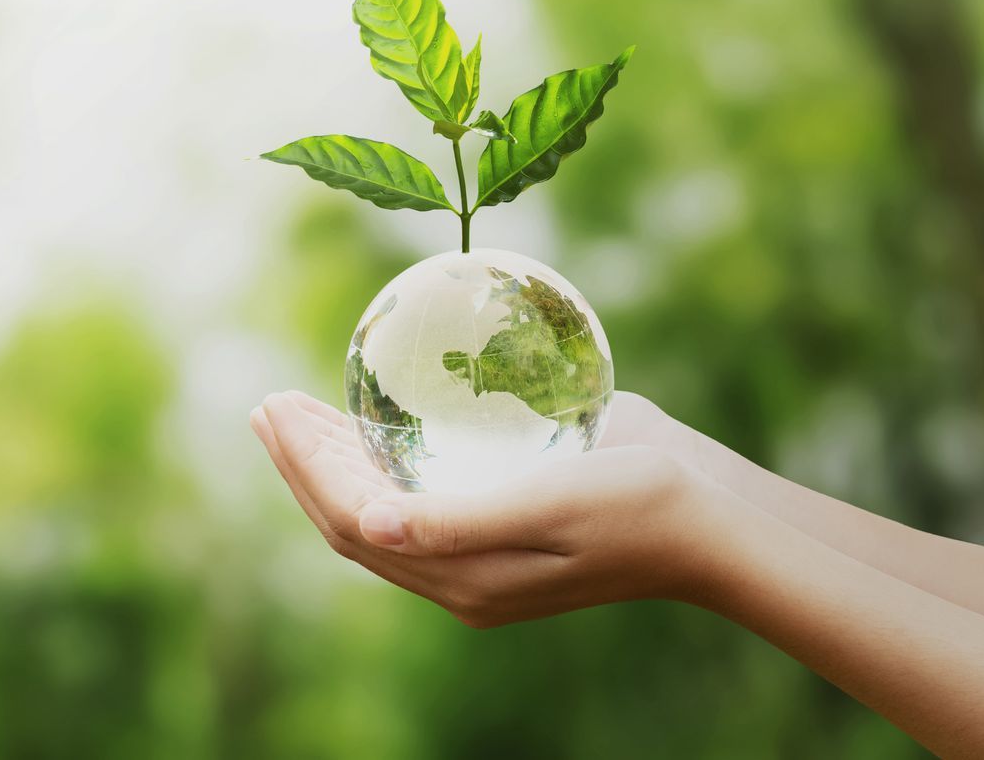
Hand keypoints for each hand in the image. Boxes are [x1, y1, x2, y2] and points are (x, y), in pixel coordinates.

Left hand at [247, 391, 744, 625]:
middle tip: (268, 405)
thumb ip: (457, 520)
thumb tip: (366, 521)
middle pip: (353, 519)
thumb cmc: (641, 504)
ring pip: (379, 513)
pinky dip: (380, 466)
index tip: (274, 409)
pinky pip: (417, 503)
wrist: (715, 523)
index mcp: (463, 578)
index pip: (352, 519)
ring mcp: (480, 558)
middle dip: (303, 464)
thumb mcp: (549, 504)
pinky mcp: (501, 530)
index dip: (304, 467)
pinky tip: (373, 430)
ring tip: (298, 414)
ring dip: (333, 465)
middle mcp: (460, 576)